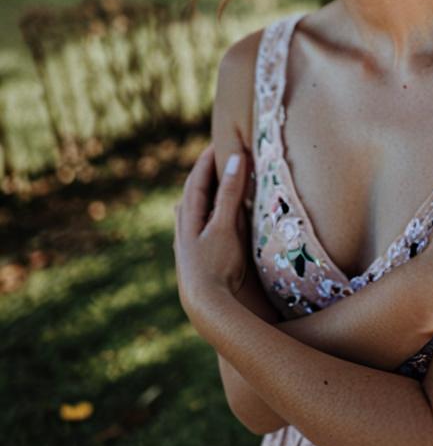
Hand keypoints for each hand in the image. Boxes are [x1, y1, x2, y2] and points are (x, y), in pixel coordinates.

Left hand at [173, 144, 250, 320]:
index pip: (197, 178)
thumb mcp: (225, 226)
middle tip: (217, 155)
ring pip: (192, 208)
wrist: (205, 305)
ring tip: (213, 181)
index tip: (219, 140)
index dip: (207, 158)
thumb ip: (230, 193)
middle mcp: (184, 225)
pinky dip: (206, 210)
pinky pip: (197, 223)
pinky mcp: (194, 254)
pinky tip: (207, 217)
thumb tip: (235, 159)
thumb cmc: (215, 265)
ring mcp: (187, 241)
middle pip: (192, 191)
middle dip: (204, 171)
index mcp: (189, 215)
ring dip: (204, 191)